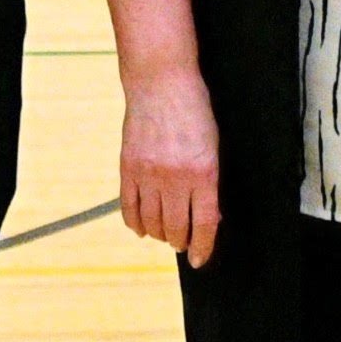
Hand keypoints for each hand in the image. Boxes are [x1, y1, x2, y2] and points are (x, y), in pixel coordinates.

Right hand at [120, 65, 222, 267]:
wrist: (161, 81)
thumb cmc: (193, 110)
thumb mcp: (212, 146)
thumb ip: (209, 181)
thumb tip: (208, 217)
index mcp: (203, 172)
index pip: (204, 223)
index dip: (202, 247)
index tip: (199, 259)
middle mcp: (175, 177)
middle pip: (176, 228)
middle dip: (180, 241)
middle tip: (182, 243)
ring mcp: (149, 173)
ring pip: (152, 222)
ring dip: (159, 234)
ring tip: (164, 234)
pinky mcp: (128, 167)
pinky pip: (129, 207)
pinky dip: (135, 223)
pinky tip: (141, 227)